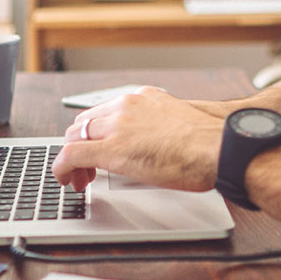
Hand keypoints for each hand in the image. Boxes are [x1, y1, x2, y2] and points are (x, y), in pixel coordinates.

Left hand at [51, 87, 224, 192]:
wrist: (218, 148)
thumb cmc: (210, 143)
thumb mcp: (181, 124)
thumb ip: (162, 128)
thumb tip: (159, 146)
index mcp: (145, 97)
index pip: (104, 111)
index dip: (95, 133)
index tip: (99, 148)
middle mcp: (128, 105)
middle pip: (84, 122)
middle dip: (80, 144)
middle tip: (88, 168)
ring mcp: (118, 125)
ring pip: (73, 137)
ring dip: (72, 159)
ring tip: (81, 179)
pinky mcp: (112, 149)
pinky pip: (70, 156)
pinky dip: (62, 170)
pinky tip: (68, 182)